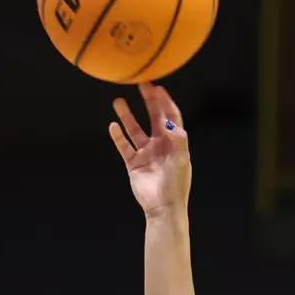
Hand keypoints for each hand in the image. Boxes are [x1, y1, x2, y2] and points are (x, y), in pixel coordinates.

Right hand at [109, 83, 190, 216]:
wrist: (163, 208)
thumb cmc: (176, 185)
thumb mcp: (181, 160)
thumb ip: (178, 139)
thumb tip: (170, 122)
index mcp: (174, 143)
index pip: (170, 117)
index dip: (165, 102)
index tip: (158, 88)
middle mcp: (160, 145)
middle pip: (153, 118)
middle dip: (148, 101)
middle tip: (141, 85)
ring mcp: (146, 153)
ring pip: (135, 130)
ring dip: (127, 116)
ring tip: (118, 101)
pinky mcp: (134, 164)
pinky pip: (124, 147)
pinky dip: (118, 137)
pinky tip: (112, 126)